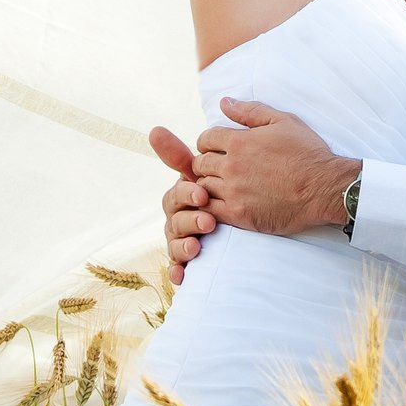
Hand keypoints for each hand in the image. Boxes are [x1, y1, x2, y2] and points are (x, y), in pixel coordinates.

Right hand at [149, 126, 213, 285]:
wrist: (252, 219)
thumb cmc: (224, 191)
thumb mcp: (208, 173)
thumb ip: (183, 155)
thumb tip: (153, 129)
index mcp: (183, 197)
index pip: (176, 195)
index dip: (187, 194)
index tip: (202, 193)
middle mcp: (179, 219)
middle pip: (175, 221)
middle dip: (190, 220)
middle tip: (209, 221)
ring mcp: (182, 241)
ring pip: (175, 245)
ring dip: (184, 246)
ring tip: (199, 246)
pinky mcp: (188, 263)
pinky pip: (178, 269)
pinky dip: (178, 272)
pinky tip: (183, 275)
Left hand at [190, 100, 360, 237]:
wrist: (325, 188)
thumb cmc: (308, 153)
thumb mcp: (283, 121)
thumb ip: (250, 111)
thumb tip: (224, 102)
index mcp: (239, 141)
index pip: (205, 138)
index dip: (209, 142)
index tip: (217, 149)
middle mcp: (232, 166)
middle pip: (199, 163)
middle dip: (206, 164)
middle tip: (218, 169)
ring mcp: (233, 192)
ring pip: (202, 187)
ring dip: (207, 185)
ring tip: (220, 187)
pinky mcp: (239, 215)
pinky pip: (209, 210)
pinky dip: (209, 206)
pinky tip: (221, 204)